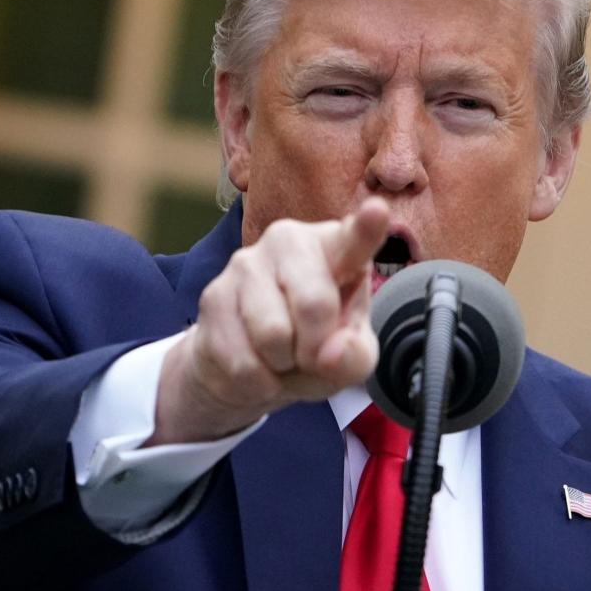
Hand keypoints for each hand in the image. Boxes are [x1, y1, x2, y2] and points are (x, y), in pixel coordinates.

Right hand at [148, 198, 389, 444]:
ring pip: (273, 335)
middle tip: (311, 355)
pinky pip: (241, 359)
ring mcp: (246, 263)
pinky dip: (255, 380)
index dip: (366, 227)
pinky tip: (254, 364)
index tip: (377, 210)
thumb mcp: (350, 358)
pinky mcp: (213, 295)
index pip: (354, 239)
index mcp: (335, 248)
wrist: (249, 367)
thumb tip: (329, 355)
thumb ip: (355, 356)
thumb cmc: (313, 347)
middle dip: (315, 349)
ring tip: (280, 356)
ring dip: (281, 365)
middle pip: (314, 305)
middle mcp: (289, 241)